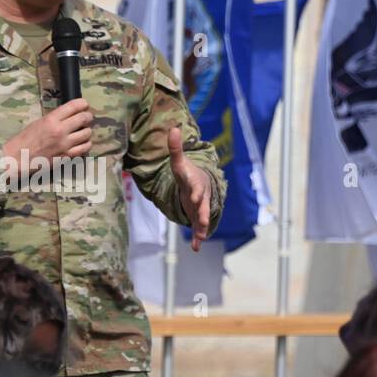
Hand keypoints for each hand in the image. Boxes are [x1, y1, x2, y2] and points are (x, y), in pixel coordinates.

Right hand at [3, 98, 93, 163]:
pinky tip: (83, 143)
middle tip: (86, 118)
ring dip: (87, 131)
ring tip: (83, 131)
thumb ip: (54, 119)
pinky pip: (84, 148)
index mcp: (51, 119)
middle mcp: (60, 130)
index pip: (74, 106)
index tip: (84, 105)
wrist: (17, 159)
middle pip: (84, 118)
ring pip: (87, 133)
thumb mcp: (38, 123)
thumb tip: (68, 116)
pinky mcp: (67, 156)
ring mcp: (65, 144)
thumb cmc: (24, 140)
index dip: (83, 104)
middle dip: (87, 116)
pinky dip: (86, 144)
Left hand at [168, 127, 210, 250]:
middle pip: (202, 205)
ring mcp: (200, 208)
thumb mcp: (179, 162)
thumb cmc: (188, 173)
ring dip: (202, 228)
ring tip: (201, 238)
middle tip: (204, 220)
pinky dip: (197, 238)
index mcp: (195, 183)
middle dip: (203, 212)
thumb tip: (173, 128)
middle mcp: (200, 197)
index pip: (195, 187)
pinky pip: (198, 229)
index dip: (195, 191)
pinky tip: (195, 248)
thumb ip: (175, 148)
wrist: (201, 183)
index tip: (194, 196)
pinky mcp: (198, 218)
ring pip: (202, 218)